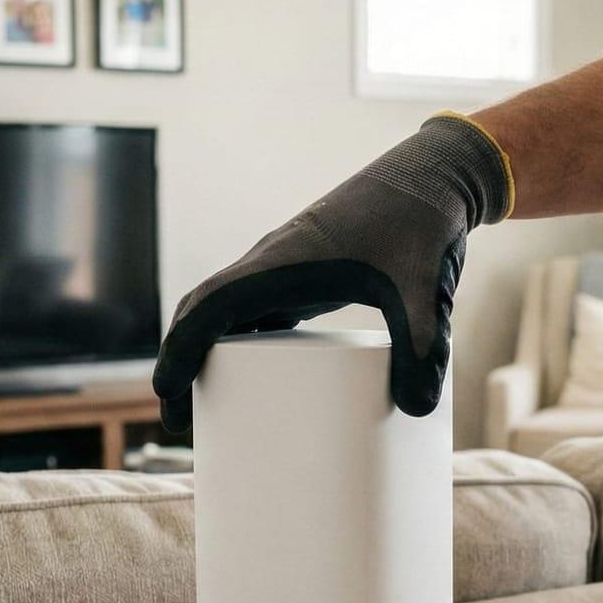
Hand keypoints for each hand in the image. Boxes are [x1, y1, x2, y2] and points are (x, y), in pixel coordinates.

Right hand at [151, 114, 511, 432]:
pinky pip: (255, 311)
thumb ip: (423, 346)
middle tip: (182, 423)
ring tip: (206, 411)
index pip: (210, 306)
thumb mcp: (426, 290)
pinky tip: (251, 380)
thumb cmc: (422, 225)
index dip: (182, 349)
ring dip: (205, 354)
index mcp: (283, 263)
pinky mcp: (307, 276)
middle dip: (183, 364)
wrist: (435, 179)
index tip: (167, 393)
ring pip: (225, 312)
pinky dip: (238, 344)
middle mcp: (272, 263)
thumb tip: (417, 408)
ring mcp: (286, 268)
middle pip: (203, 312)